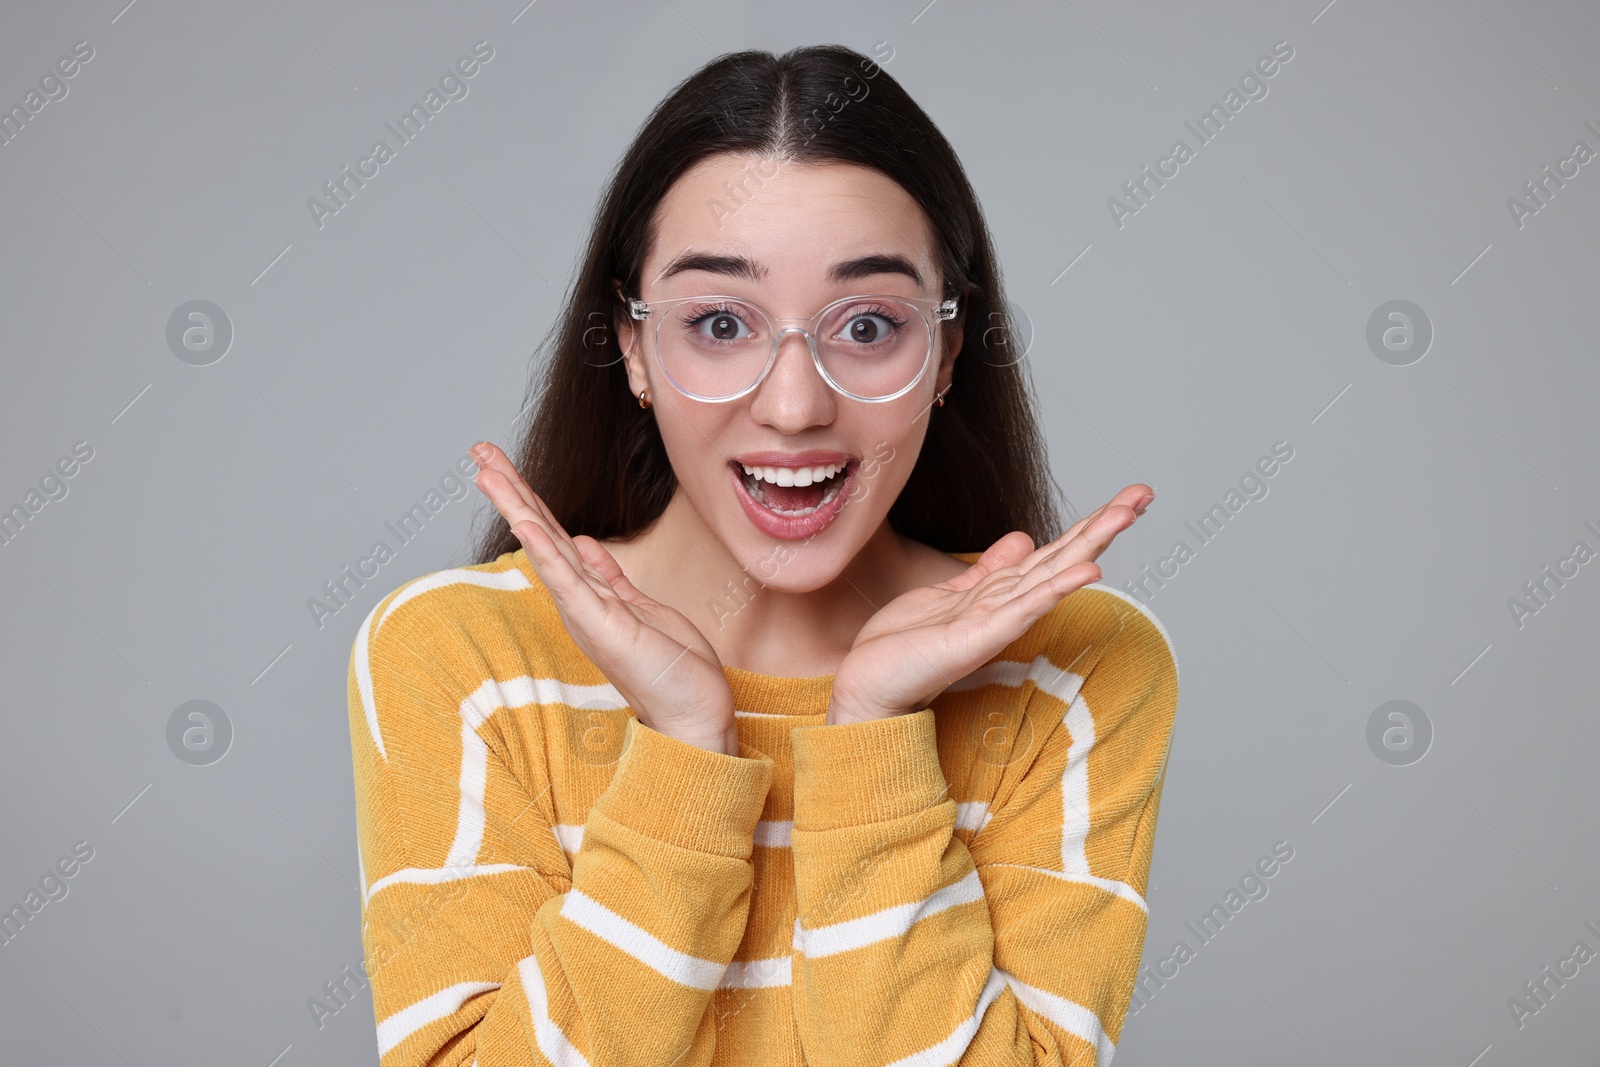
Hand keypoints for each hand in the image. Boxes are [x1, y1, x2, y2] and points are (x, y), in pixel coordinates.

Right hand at [469, 442, 739, 755]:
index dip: (528, 495)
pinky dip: (547, 551)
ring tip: (486, 472)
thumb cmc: (672, 669)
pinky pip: (570, 581)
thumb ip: (610, 575)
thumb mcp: (641, 607)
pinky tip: (526, 523)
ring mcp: (587, 612)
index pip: (553, 533)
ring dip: (517, 508)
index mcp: (590, 592)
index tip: (499, 462)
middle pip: (540, 532)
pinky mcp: (603, 626)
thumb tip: (587, 543)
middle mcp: (580, 600)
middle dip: (511, 489)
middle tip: (478, 449)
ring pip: (546, 548)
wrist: (693, 714)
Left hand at [828, 484, 1153, 724]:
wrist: (870, 684)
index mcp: (1000, 593)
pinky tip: (1087, 570)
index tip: (1129, 496)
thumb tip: (1024, 538)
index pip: (1055, 551)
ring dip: (1091, 544)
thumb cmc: (905, 646)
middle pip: (1064, 557)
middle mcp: (1006, 605)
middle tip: (1144, 493)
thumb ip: (989, 571)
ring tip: (1126, 515)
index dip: (1090, 523)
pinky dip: (1057, 588)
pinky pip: (1025, 608)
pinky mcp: (979, 637)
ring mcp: (997, 621)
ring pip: (1053, 575)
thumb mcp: (949, 594)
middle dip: (1103, 524)